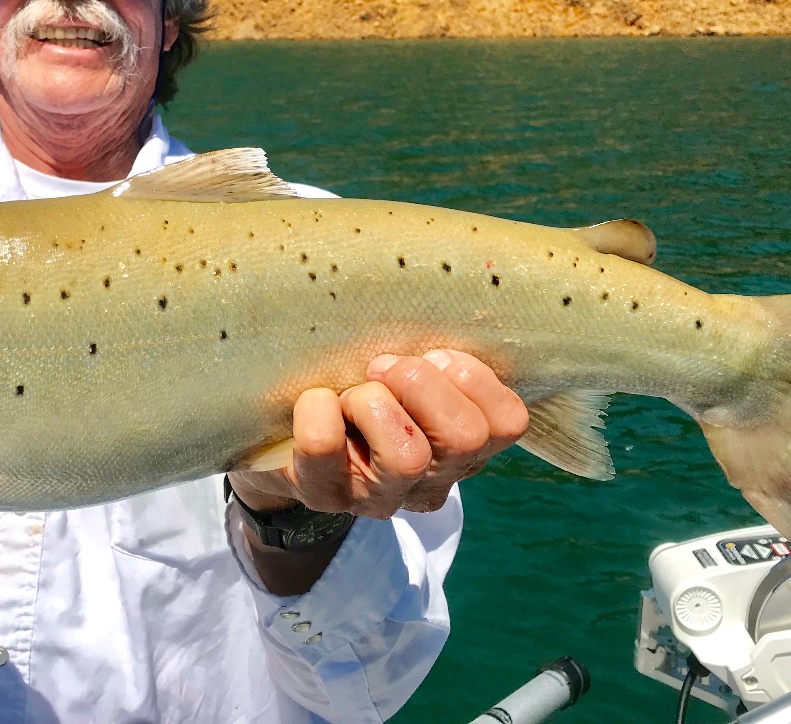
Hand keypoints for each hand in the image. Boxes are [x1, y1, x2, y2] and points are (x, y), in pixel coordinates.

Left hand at [227, 349, 527, 517]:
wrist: (282, 432)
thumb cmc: (358, 378)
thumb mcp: (406, 363)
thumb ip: (435, 347)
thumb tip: (438, 293)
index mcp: (465, 448)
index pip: (508, 422)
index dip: (471, 377)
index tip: (432, 355)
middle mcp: (432, 481)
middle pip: (466, 437)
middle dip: (421, 382)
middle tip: (382, 367)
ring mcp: (381, 497)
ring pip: (407, 456)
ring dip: (372, 402)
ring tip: (350, 393)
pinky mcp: (325, 495)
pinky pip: (324, 444)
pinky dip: (317, 409)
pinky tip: (315, 401)